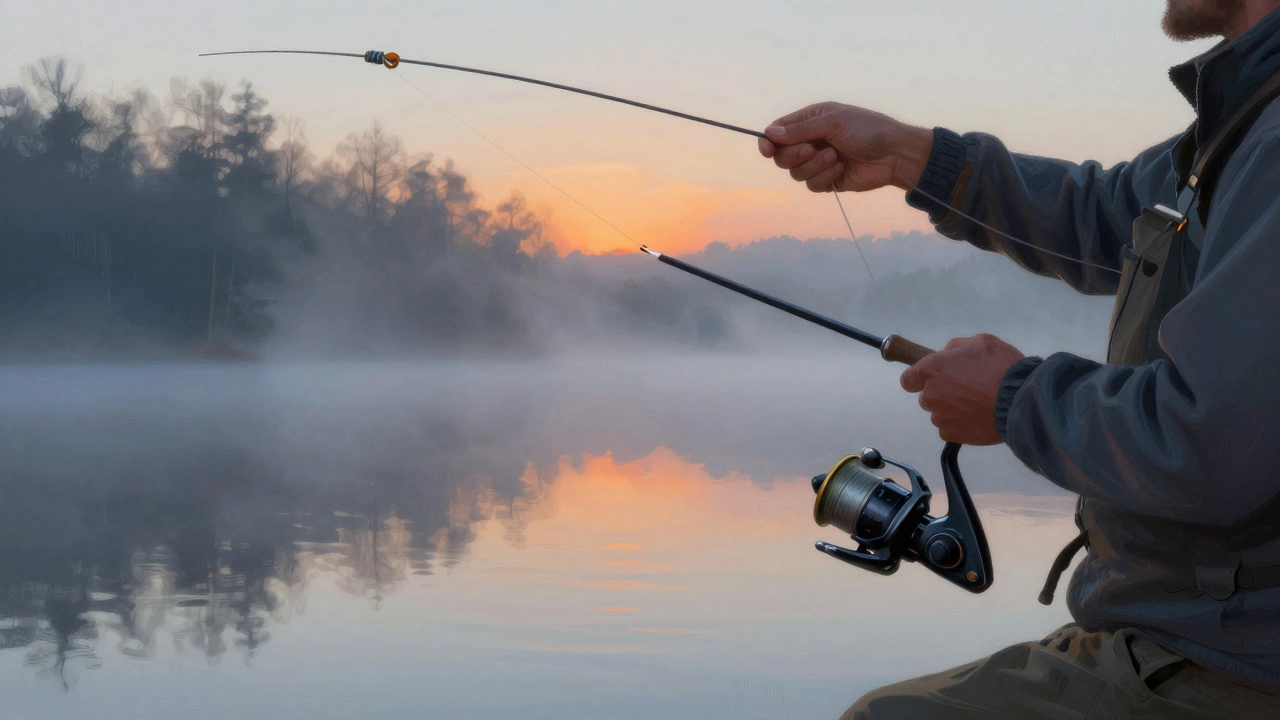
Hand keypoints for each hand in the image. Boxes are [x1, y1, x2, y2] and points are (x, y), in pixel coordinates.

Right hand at [757, 102, 933, 192]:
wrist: (894, 154)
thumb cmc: (868, 130)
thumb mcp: (833, 123)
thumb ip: (800, 130)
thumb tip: (770, 133)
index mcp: (810, 120)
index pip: (778, 131)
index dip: (768, 141)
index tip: (766, 149)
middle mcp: (811, 140)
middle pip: (782, 156)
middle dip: (795, 155)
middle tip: (811, 150)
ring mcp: (818, 162)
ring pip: (796, 173)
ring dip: (815, 166)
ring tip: (836, 157)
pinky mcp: (827, 180)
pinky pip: (812, 185)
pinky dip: (825, 178)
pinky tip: (841, 169)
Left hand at [899, 334, 1025, 445]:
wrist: (1021, 402)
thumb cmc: (1001, 367)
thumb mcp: (981, 342)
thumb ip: (956, 346)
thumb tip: (945, 354)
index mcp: (932, 369)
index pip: (908, 378)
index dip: (918, 378)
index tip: (930, 379)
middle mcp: (931, 394)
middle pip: (926, 396)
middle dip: (941, 392)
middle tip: (966, 389)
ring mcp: (940, 417)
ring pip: (939, 413)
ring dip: (951, 409)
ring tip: (976, 405)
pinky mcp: (951, 434)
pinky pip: (949, 428)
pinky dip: (959, 424)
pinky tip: (977, 417)